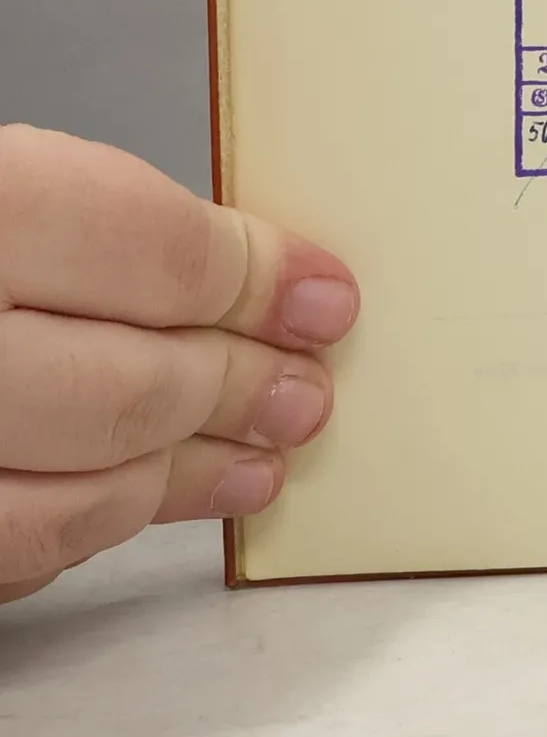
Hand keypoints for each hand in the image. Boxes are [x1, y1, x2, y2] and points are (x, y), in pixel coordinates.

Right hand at [0, 126, 357, 604]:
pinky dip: (85, 528)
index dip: (260, 280)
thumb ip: (100, 227)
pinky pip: (2, 549)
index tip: (325, 298)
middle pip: (128, 387)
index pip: (153, 253)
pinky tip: (146, 498)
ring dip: (185, 477)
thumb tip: (263, 279)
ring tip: (263, 455)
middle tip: (306, 389)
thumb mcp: (1, 187)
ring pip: (71, 493)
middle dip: (239, 391)